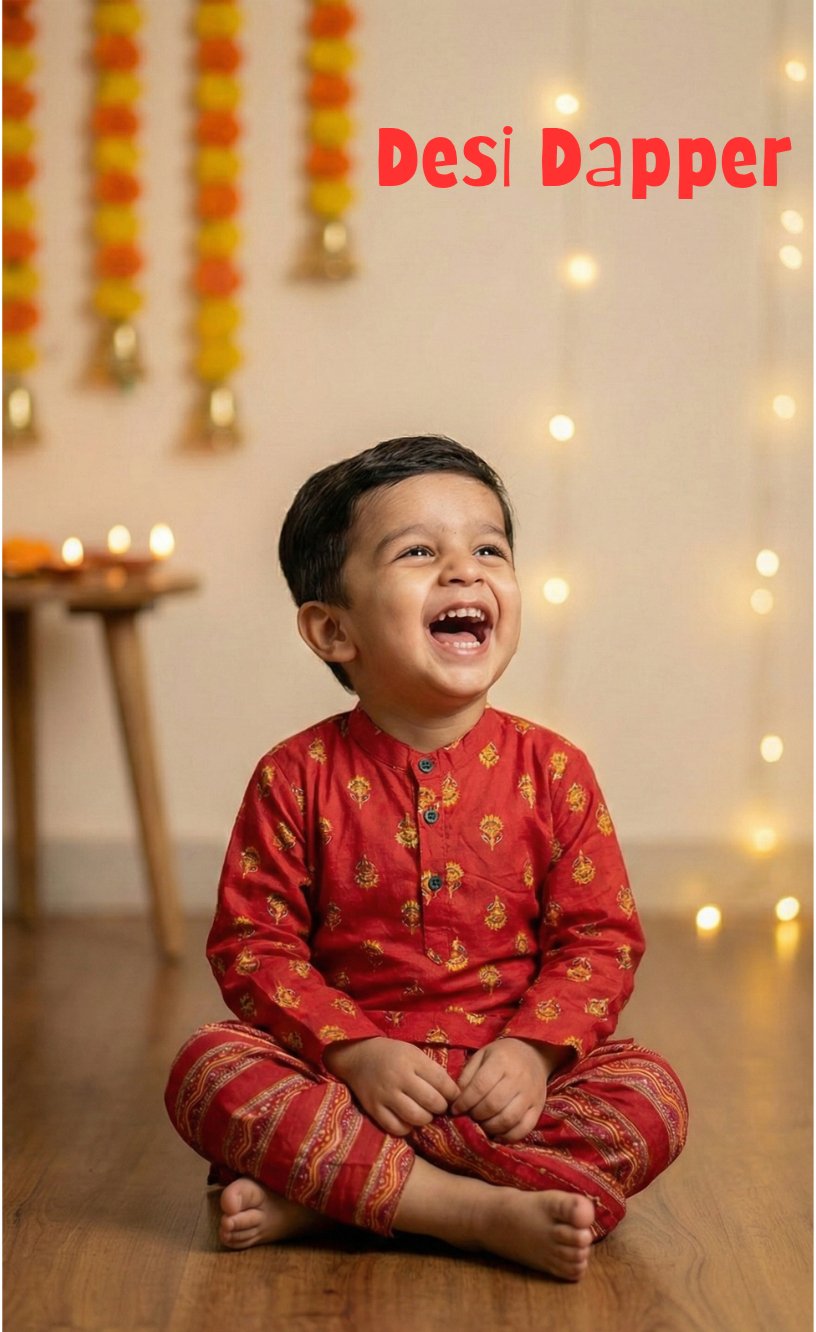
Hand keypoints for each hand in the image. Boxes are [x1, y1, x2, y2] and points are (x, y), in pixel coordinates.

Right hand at [324, 1037, 458, 1136]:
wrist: (358, 1055)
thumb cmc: (391, 1054)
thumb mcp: (413, 1052)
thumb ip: (431, 1070)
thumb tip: (452, 1094)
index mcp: (411, 1059)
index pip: (441, 1080)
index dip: (452, 1092)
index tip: (454, 1096)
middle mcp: (398, 1077)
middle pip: (431, 1101)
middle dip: (441, 1107)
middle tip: (440, 1106)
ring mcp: (385, 1095)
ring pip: (416, 1117)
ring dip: (426, 1118)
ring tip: (426, 1113)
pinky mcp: (373, 1108)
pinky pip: (396, 1127)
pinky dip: (407, 1128)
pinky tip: (409, 1120)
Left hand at [450, 1038, 560, 1142]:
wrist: (534, 1054)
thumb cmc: (502, 1055)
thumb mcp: (482, 1056)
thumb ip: (468, 1075)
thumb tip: (456, 1100)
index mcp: (501, 1061)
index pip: (480, 1086)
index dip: (464, 1102)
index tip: (455, 1109)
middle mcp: (518, 1078)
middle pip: (493, 1105)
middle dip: (476, 1115)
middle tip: (469, 1116)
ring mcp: (530, 1094)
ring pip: (508, 1119)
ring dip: (490, 1127)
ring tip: (481, 1124)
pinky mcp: (538, 1108)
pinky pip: (524, 1128)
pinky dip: (508, 1137)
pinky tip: (496, 1134)